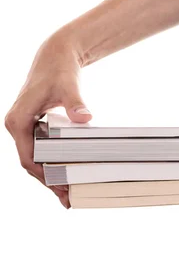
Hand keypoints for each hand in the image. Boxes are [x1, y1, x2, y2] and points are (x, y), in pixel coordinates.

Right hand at [4, 34, 91, 207]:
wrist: (56, 56)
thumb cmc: (59, 70)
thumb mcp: (69, 86)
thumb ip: (76, 103)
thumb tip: (84, 118)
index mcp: (17, 120)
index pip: (27, 157)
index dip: (43, 176)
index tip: (59, 188)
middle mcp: (17, 125)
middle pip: (30, 162)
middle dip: (47, 181)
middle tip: (67, 198)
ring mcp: (24, 126)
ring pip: (34, 158)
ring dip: (49, 175)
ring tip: (67, 192)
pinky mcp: (33, 125)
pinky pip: (40, 149)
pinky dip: (51, 162)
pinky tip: (65, 172)